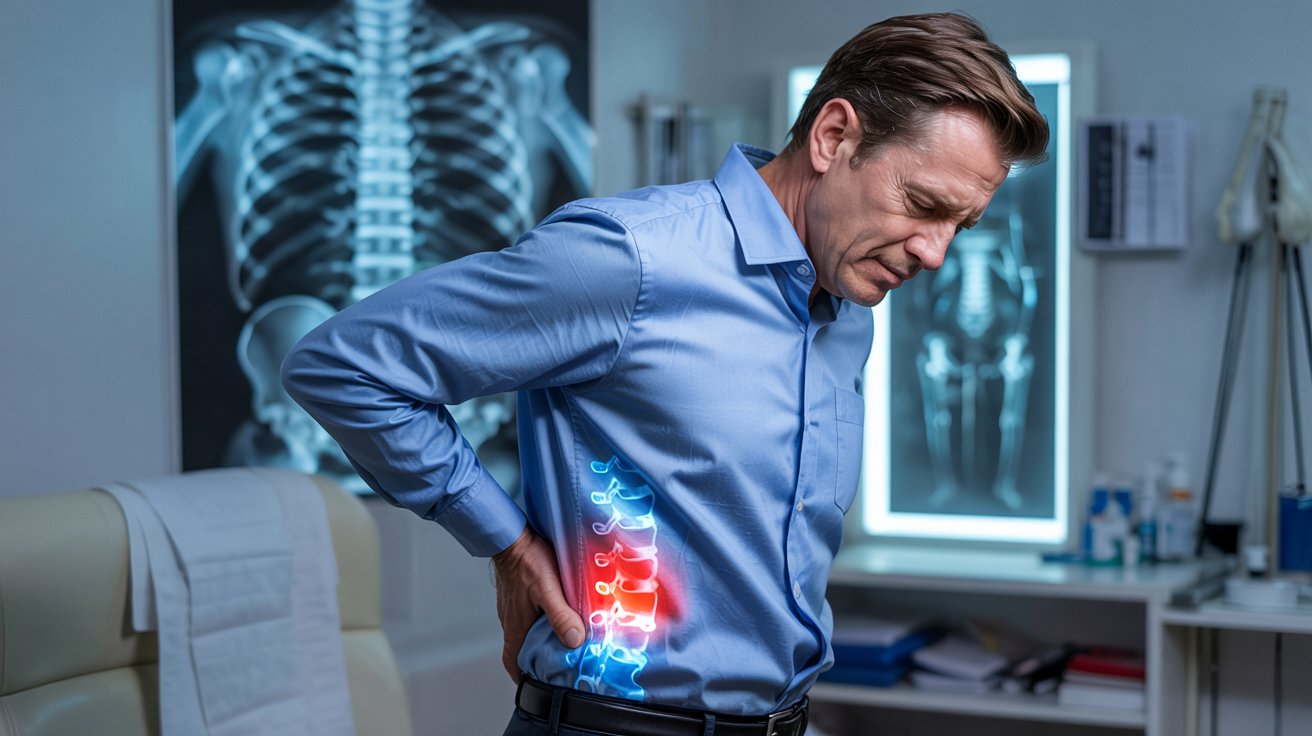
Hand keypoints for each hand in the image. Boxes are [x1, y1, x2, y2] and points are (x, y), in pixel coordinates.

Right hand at [491, 526, 585, 682]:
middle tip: (558, 665)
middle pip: (521, 650)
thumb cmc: (528, 560)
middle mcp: (511, 620)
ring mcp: (513, 607)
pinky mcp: (517, 595)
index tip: (537, 685)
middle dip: (536, 660)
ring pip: (526, 632)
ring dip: (540, 640)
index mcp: (516, 626)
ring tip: (563, 642)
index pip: (512, 661)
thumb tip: (574, 641)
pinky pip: (528, 616)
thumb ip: (560, 615)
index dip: (522, 676)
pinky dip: (541, 622)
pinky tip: (557, 615)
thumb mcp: (547, 588)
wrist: (511, 535)